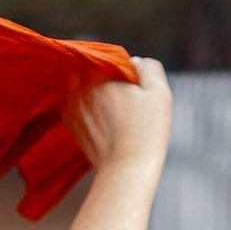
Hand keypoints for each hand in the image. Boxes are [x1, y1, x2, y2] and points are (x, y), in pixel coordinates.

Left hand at [66, 58, 171, 176]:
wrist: (127, 167)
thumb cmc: (147, 129)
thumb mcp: (159, 91)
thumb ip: (148, 68)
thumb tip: (134, 61)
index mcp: (101, 75)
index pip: (110, 63)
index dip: (124, 74)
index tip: (135, 89)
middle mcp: (81, 89)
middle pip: (94, 76)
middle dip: (107, 83)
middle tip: (126, 103)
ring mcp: (73, 107)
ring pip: (83, 91)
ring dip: (94, 96)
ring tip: (115, 113)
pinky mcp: (71, 125)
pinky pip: (76, 108)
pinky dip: (87, 110)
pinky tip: (103, 122)